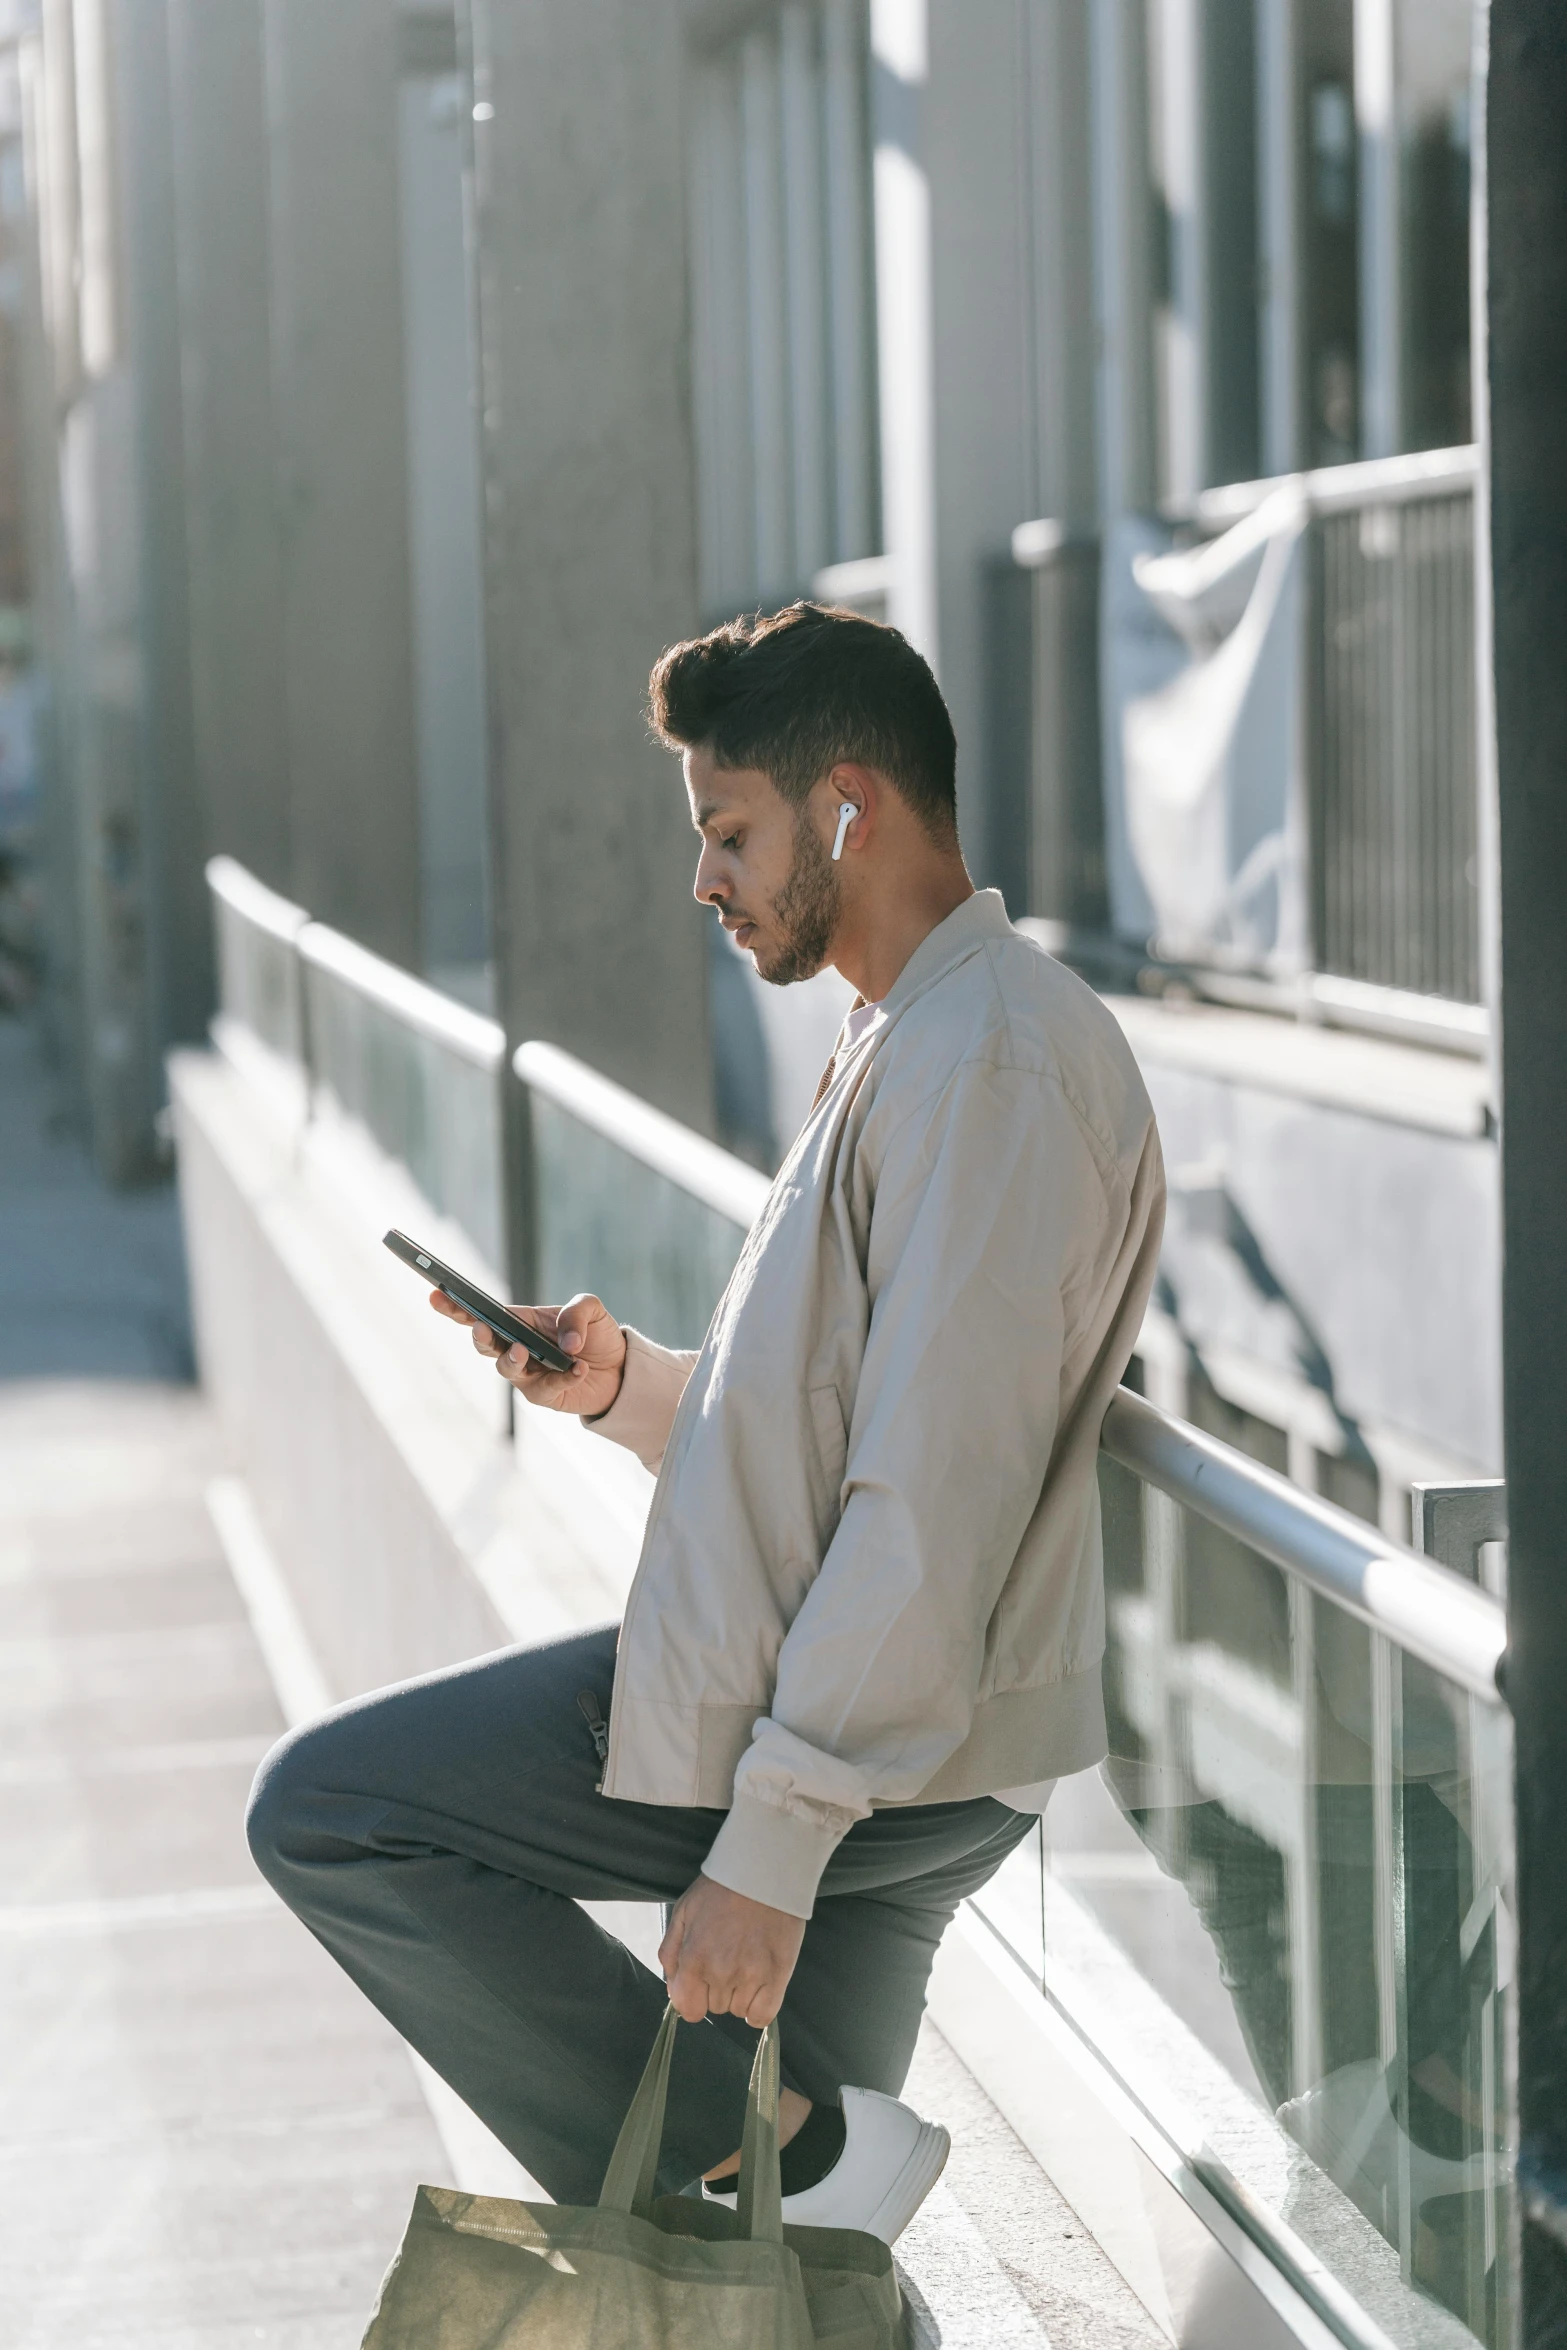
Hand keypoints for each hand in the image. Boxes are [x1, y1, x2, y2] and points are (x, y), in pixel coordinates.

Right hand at [428, 1288, 627, 1417]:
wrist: (620, 1369)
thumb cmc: (596, 1334)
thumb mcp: (591, 1309)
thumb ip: (577, 1312)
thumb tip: (568, 1341)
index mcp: (519, 1321)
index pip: (481, 1312)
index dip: (455, 1306)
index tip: (436, 1294)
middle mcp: (515, 1347)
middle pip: (484, 1344)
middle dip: (479, 1336)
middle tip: (481, 1329)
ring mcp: (527, 1374)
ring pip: (505, 1369)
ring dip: (511, 1359)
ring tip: (524, 1351)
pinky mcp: (544, 1395)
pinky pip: (545, 1387)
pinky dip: (563, 1377)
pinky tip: (579, 1368)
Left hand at [659, 1874, 805, 2027]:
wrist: (763, 1870)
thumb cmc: (721, 1888)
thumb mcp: (683, 1912)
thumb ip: (671, 1954)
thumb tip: (674, 1988)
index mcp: (693, 1959)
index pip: (688, 2009)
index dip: (693, 1998)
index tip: (701, 1986)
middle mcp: (720, 1973)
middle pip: (715, 2008)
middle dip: (717, 1989)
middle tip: (727, 1959)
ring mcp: (750, 1976)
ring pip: (739, 2010)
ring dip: (740, 1994)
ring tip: (746, 1963)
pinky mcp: (777, 1975)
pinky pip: (763, 2016)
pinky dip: (759, 2008)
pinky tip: (759, 1988)